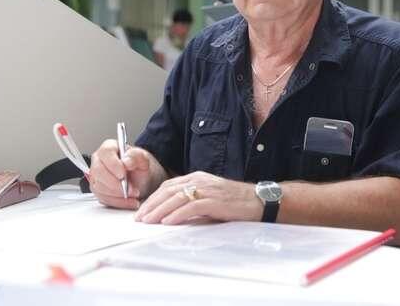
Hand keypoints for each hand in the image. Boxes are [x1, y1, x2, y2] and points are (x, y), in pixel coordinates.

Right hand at [89, 140, 155, 209]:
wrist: (141, 180)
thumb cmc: (139, 168)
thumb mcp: (143, 160)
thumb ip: (136, 157)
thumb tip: (126, 161)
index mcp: (109, 148)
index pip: (105, 153)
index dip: (113, 165)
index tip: (123, 174)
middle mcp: (99, 161)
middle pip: (99, 172)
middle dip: (116, 184)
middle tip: (132, 189)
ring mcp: (96, 177)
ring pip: (100, 187)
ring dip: (119, 195)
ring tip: (134, 194)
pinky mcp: (98, 191)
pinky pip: (103, 199)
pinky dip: (118, 202)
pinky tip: (130, 201)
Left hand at [135, 171, 263, 224]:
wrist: (259, 200)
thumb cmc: (236, 201)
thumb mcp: (210, 197)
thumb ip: (193, 200)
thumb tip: (173, 214)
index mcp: (197, 177)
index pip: (168, 185)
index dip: (153, 198)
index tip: (143, 210)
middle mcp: (200, 180)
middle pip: (168, 190)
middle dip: (151, 204)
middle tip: (140, 218)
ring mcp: (207, 189)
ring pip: (176, 198)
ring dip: (159, 210)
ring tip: (148, 221)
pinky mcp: (214, 200)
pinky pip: (190, 206)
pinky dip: (177, 214)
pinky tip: (167, 222)